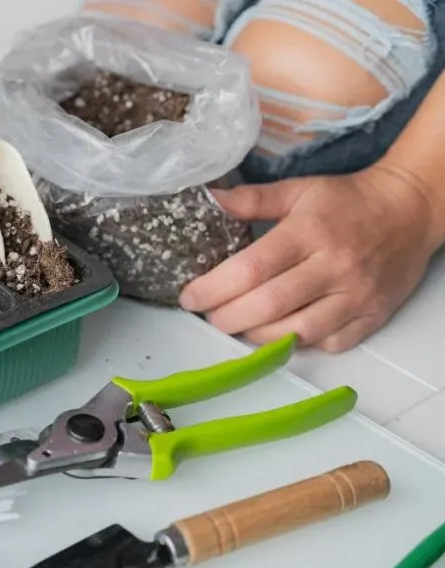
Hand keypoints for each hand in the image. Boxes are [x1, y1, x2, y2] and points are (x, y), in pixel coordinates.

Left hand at [178, 164, 444, 351]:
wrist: (411, 210)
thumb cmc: (348, 201)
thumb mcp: (299, 190)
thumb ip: (252, 199)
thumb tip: (209, 199)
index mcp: (310, 232)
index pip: (251, 269)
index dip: (213, 289)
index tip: (190, 297)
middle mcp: (333, 267)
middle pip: (267, 307)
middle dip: (227, 317)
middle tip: (209, 315)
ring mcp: (355, 296)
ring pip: (294, 333)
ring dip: (255, 336)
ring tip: (238, 324)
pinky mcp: (371, 317)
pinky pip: (326, 344)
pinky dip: (296, 344)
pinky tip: (278, 331)